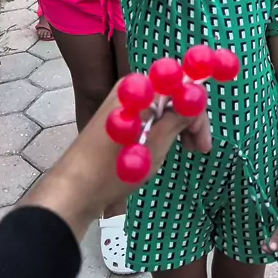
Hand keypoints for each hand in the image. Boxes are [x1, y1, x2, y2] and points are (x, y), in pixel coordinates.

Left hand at [22, 80, 211, 238]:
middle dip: (189, 118)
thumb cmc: (114, 170)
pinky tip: (165, 148)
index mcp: (138, 90)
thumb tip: (197, 99)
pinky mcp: (117, 119)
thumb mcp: (154, 146)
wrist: (73, 190)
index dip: (197, 110)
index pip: (181, 86)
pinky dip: (161, 129)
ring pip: (161, 107)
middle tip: (200, 150)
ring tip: (187, 152)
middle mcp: (130, 90)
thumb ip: (178, 119)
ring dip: (177, 126)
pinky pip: (147, 116)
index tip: (204, 141)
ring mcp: (122, 104)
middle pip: (171, 94)